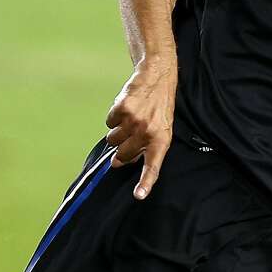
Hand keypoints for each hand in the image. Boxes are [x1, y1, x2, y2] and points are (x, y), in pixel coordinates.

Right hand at [105, 58, 176, 198]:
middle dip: (122, 147)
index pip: (153, 166)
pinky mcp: (122, 110)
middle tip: (131, 132)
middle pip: (122, 154)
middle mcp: (149, 133)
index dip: (145, 182)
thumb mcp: (161, 127)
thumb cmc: (160, 106)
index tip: (139, 195)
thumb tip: (119, 161)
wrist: (158, 75)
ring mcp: (135, 121)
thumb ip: (144, 146)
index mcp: (162, 140)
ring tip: (132, 117)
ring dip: (117, 130)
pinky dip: (114, 116)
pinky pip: (108, 122)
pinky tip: (127, 106)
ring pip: (112, 139)